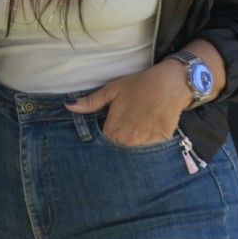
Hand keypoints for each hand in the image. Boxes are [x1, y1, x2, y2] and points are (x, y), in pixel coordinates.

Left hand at [66, 62, 189, 145]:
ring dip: (129, 147)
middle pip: (116, 151)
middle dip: (114, 146)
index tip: (103, 135)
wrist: (170, 85)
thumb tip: (68, 105)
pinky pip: (148, 152)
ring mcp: (145, 145)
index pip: (102, 145)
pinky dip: (145, 147)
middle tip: (120, 131)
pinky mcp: (160, 145)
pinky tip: (145, 135)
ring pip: (132, 153)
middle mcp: (128, 142)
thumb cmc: (139, 86)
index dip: (101, 141)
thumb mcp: (112, 90)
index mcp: (114, 130)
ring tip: (132, 132)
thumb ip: (91, 102)